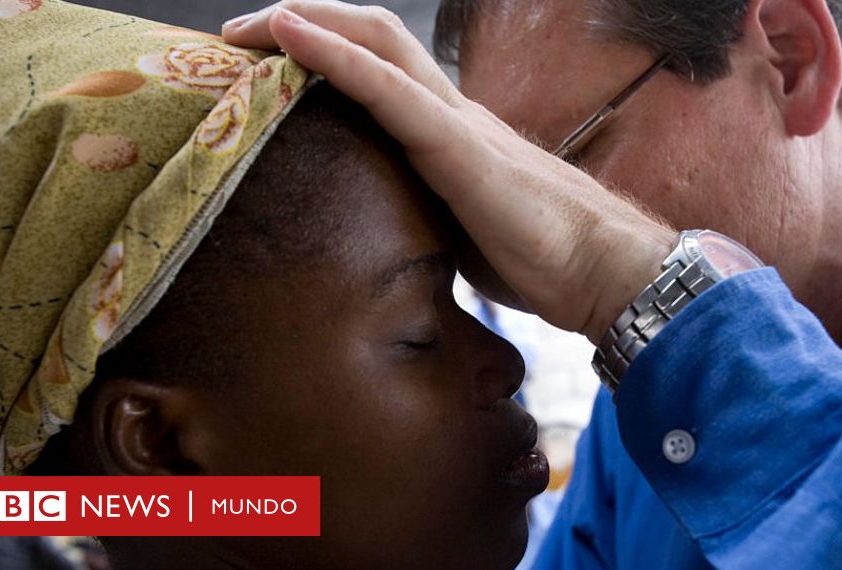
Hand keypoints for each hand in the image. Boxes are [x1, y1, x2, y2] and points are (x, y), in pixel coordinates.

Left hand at [222, 2, 674, 342]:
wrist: (605, 272)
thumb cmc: (542, 259)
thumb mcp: (464, 231)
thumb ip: (426, 213)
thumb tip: (383, 235)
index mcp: (450, 133)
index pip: (380, 69)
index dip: (323, 53)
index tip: (264, 64)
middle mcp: (451, 113)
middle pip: (371, 38)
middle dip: (302, 23)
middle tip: (237, 37)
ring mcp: (456, 124)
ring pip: (376, 46)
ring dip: (306, 24)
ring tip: (245, 29)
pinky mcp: (459, 150)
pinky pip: (388, 89)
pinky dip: (334, 55)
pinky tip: (290, 34)